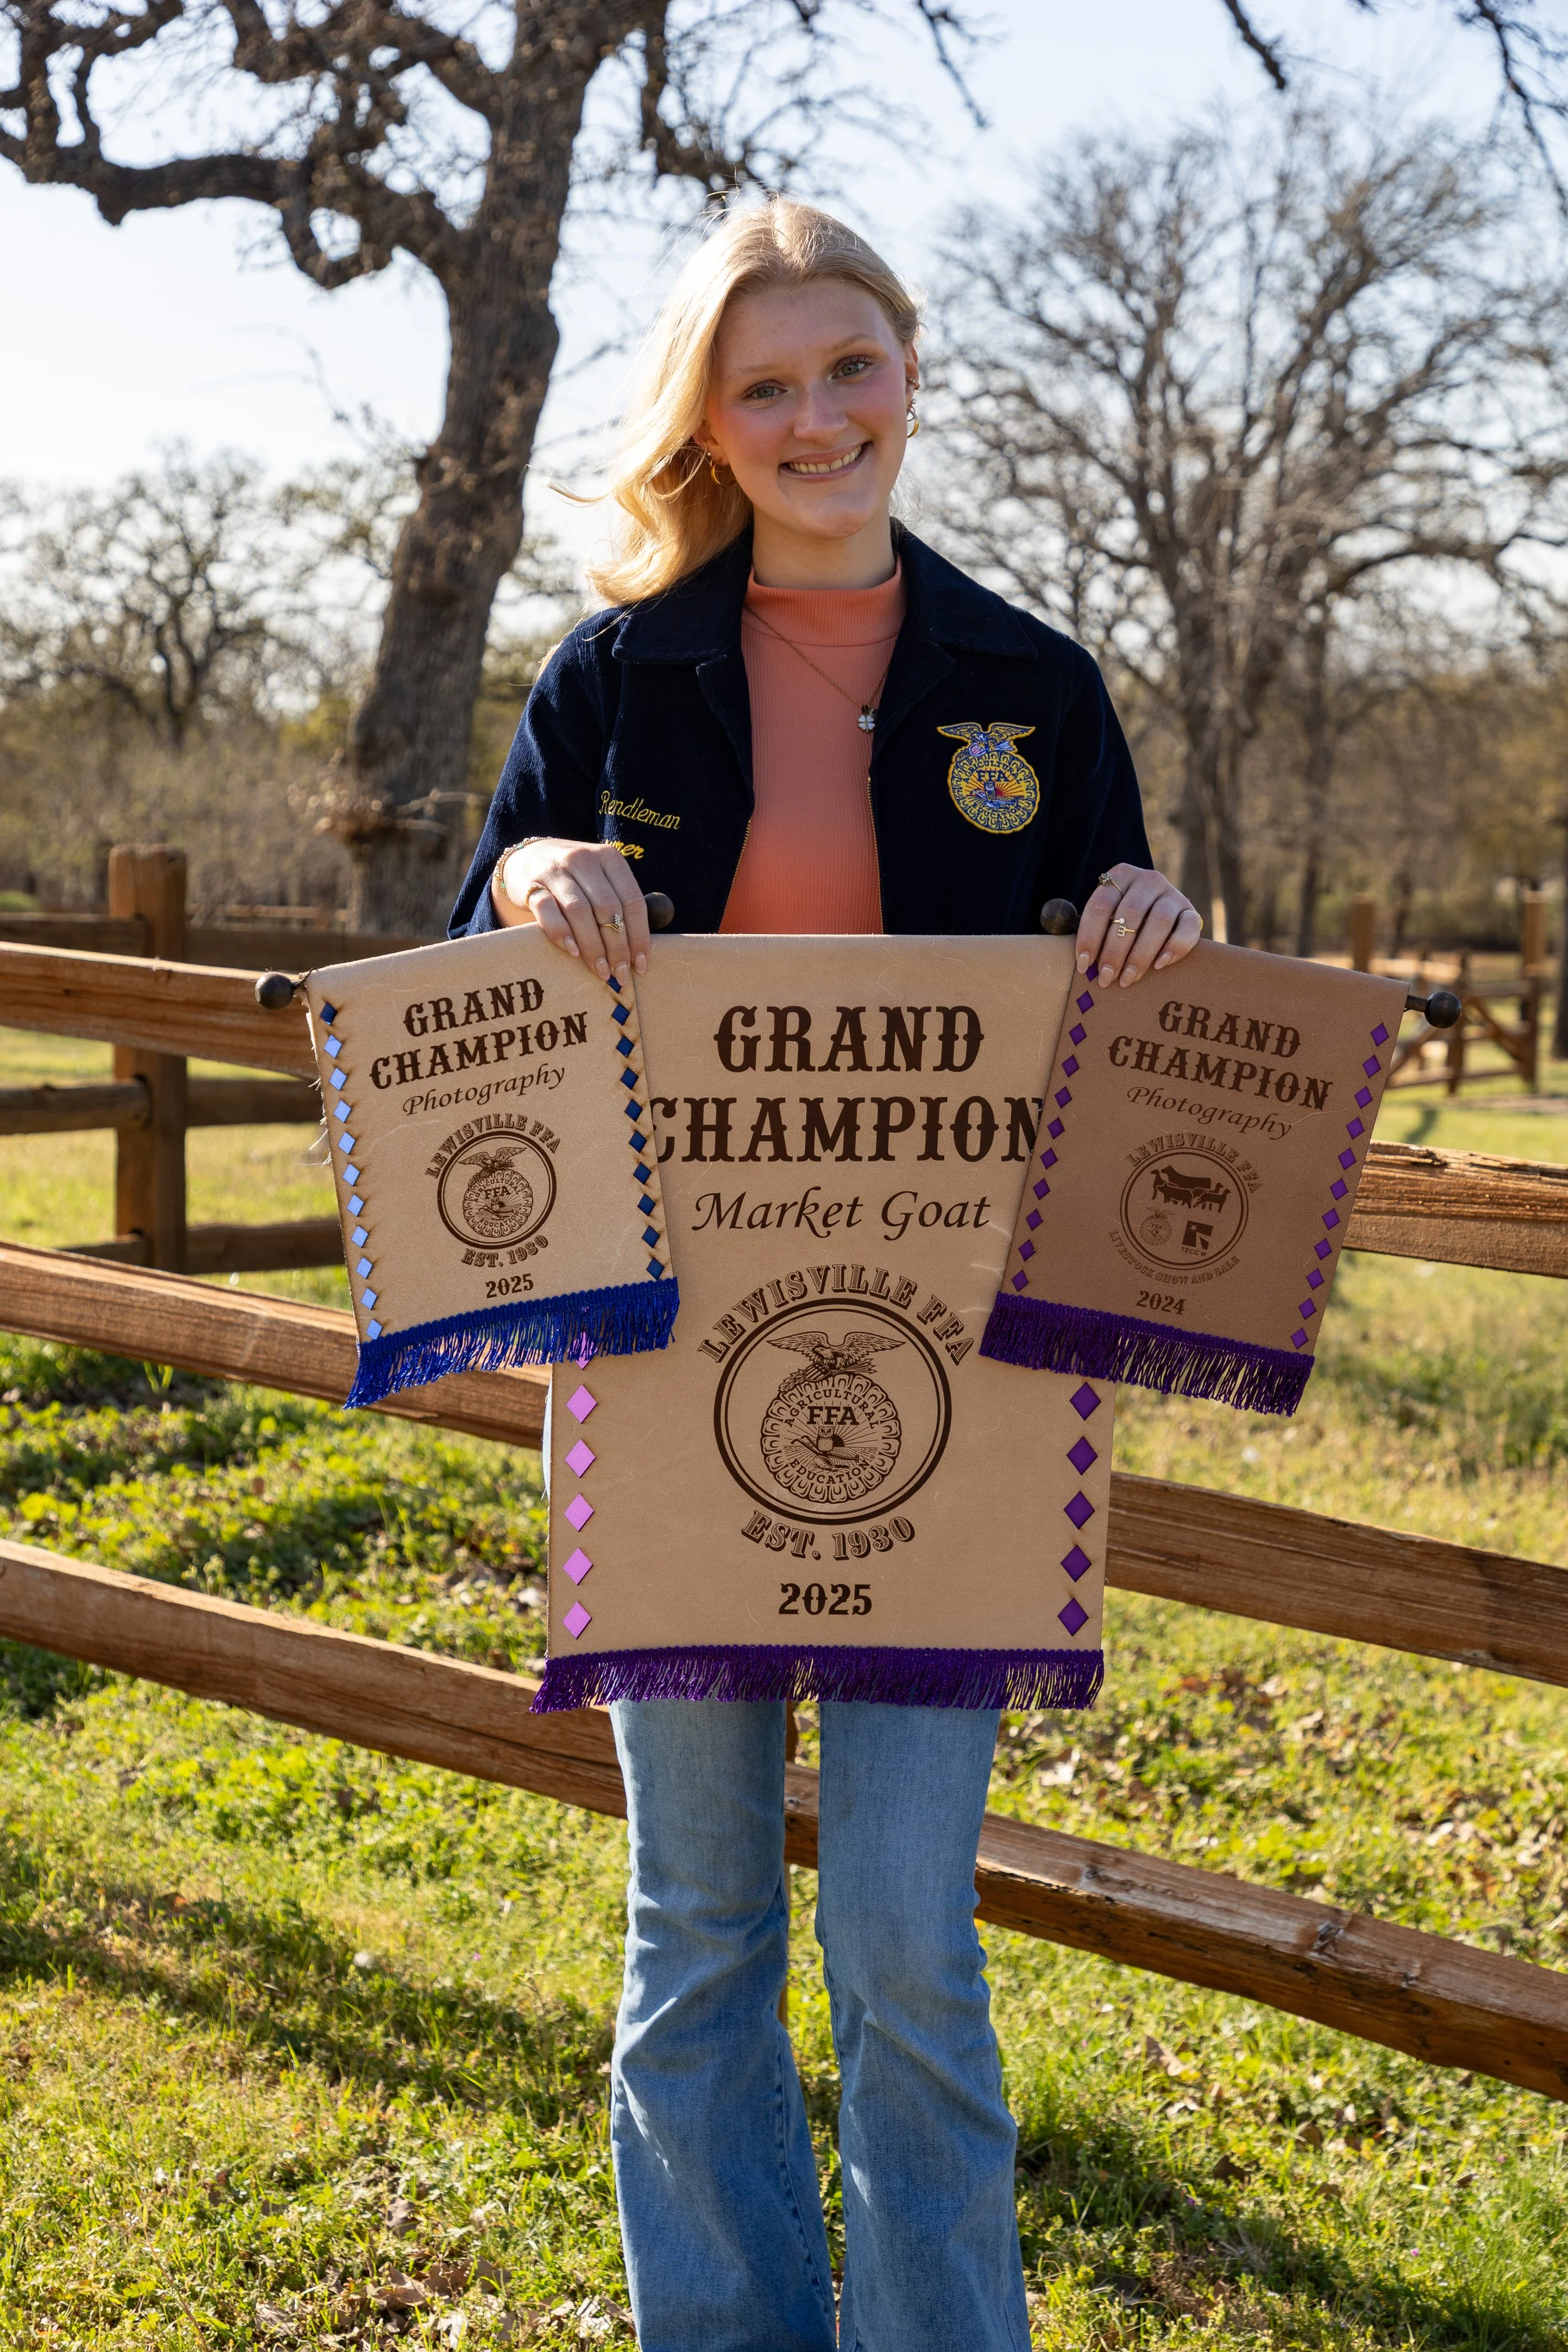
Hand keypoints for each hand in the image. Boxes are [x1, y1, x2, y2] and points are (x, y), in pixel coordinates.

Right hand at [491, 837, 649, 981]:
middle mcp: (583, 859)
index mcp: (609, 858)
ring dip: (593, 946)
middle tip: (621, 973)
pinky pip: (547, 910)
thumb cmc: (573, 877)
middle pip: (607, 907)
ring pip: (579, 911)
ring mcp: (555, 870)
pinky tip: (572, 951)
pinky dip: (561, 932)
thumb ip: (619, 902)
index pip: (632, 899)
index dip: (639, 935)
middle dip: (617, 946)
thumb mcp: (600, 878)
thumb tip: (639, 951)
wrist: (527, 858)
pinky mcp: (531, 885)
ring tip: (601, 970)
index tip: (640, 964)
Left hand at [1078, 865, 1201, 987]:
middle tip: (1106, 977)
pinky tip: (1159, 965)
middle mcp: (1149, 879)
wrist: (1159, 909)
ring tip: (1128, 978)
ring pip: (1159, 921)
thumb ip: (1095, 927)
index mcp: (1122, 875)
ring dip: (1141, 954)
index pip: (1101, 904)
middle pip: (1129, 914)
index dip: (1089, 936)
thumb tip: (1082, 962)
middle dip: (1114, 951)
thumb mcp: (1107, 913)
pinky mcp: (1191, 911)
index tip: (1083, 965)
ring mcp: (1173, 893)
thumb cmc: (1124, 917)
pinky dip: (1174, 948)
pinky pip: (1188, 928)